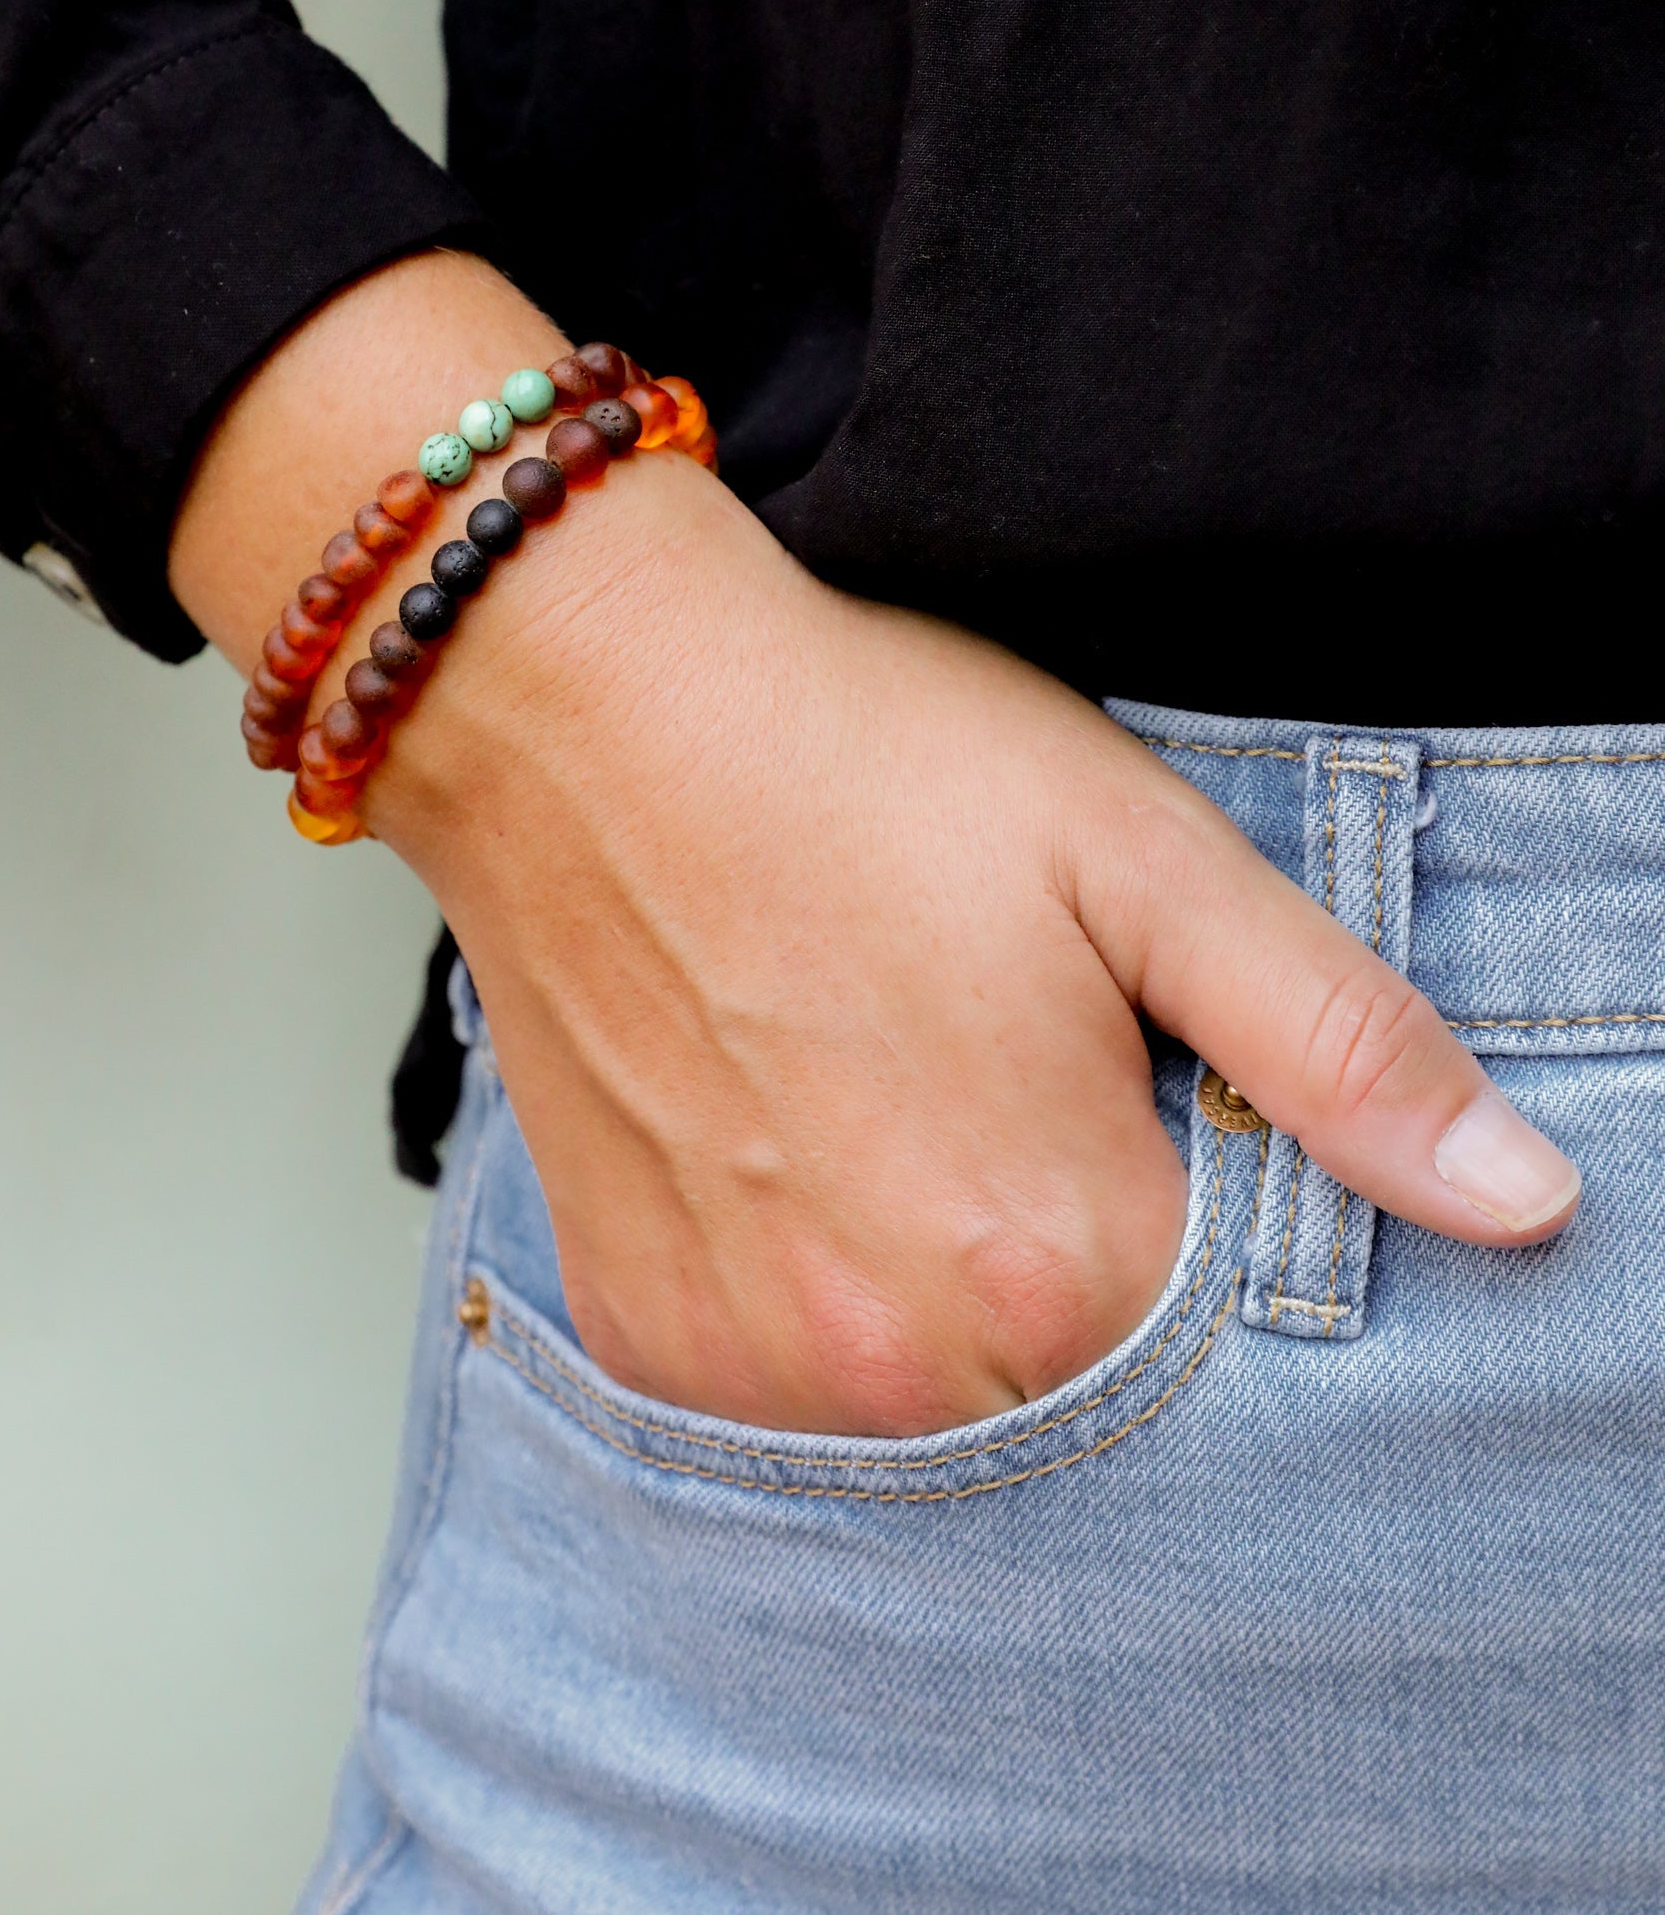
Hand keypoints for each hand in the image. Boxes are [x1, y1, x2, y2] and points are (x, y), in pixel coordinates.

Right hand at [374, 453, 1579, 1436]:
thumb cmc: (864, 759)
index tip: (1132, 1079)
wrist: (588, 708)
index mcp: (1053, 1255)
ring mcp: (748, 1362)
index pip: (1236, 1342)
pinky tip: (801, 1147)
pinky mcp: (644, 1333)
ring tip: (896, 1100)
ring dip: (951, 1292)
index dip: (1206, 1191)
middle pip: (1083, 1390)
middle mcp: (893, 1360)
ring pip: (935, 1407)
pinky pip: (785, 1391)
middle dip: (1083, 1254)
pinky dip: (825, 1303)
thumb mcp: (1141, 859)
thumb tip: (1527, 1203)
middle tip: (1008, 1072)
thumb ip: (1341, 1047)